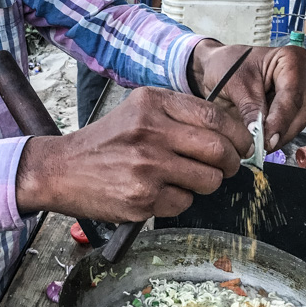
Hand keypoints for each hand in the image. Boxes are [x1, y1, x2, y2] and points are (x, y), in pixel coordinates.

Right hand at [15, 87, 252, 223]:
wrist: (61, 170)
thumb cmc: (105, 142)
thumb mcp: (137, 111)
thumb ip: (178, 115)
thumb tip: (228, 133)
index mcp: (152, 103)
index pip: (214, 115)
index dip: (238, 134)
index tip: (244, 144)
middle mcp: (150, 131)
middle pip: (218, 149)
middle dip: (232, 162)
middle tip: (229, 167)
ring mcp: (147, 166)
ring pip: (208, 180)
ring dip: (207, 183)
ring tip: (188, 179)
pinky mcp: (142, 198)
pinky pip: (185, 203)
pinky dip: (180, 200)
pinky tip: (159, 192)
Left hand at [187, 40, 305, 150]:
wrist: (219, 68)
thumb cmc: (228, 66)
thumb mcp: (235, 82)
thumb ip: (249, 107)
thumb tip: (258, 132)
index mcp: (291, 60)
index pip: (291, 94)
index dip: (280, 119)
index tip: (267, 137)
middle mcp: (301, 77)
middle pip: (298, 111)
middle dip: (280, 132)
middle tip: (261, 146)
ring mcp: (298, 95)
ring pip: (296, 124)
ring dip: (278, 138)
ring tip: (257, 146)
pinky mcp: (291, 110)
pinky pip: (288, 129)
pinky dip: (274, 137)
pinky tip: (260, 142)